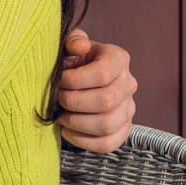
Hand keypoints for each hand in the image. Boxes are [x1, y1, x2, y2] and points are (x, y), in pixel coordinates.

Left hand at [56, 29, 136, 152]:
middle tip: (57, 100)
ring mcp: (128, 109)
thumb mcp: (68, 45)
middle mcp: (128, 84)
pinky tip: (67, 131)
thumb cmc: (69, 61)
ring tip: (61, 115)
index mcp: (118, 59)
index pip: (103, 74)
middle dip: (73, 102)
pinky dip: (83, 141)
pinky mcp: (122, 129)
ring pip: (107, 125)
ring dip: (76, 123)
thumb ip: (72, 40)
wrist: (74, 81)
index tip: (59, 80)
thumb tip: (80, 46)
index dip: (75, 80)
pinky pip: (108, 144)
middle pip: (105, 101)